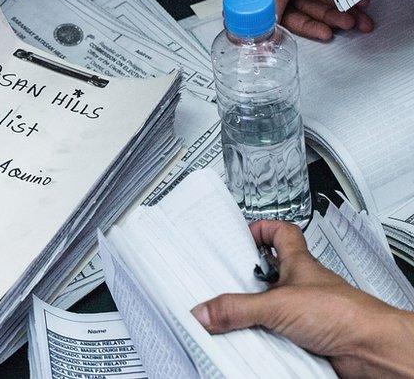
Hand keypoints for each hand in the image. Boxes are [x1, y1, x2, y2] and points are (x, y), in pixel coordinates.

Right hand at [192, 220, 413, 376]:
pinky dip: (263, 341)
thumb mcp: (277, 305)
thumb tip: (204, 311)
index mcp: (298, 264)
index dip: (261, 229)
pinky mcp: (306, 338)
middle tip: (225, 285)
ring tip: (234, 320)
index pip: (281, 233)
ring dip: (252, 315)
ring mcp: (305, 312)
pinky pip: (276, 336)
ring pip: (270, 307)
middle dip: (245, 281)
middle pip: (269, 273)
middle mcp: (302, 286)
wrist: (372, 349)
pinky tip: (256, 345)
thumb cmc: (346, 314)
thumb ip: (237, 308)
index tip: (242, 234)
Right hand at [244, 0, 372, 40]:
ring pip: (320, 2)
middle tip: (347, 23)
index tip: (323, 35)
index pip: (279, 20)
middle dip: (328, 18)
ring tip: (358, 14)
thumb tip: (261, 40)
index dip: (302, 28)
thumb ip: (269, 12)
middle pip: (303, 12)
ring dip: (340, 9)